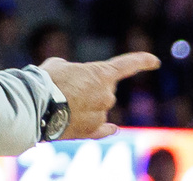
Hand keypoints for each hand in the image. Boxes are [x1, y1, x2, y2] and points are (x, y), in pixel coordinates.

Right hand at [39, 51, 159, 139]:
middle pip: (105, 89)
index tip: (155, 61)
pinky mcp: (91, 131)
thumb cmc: (47, 80)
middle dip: (91, 87)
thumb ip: (73, 71)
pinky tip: (113, 129)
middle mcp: (107, 95)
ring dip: (85, 105)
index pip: (127, 65)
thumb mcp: (59, 65)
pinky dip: (106, 128)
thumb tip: (73, 81)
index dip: (142, 61)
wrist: (36, 106)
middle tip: (68, 86)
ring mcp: (100, 115)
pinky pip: (103, 129)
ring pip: (99, 108)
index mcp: (102, 74)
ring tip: (61, 103)